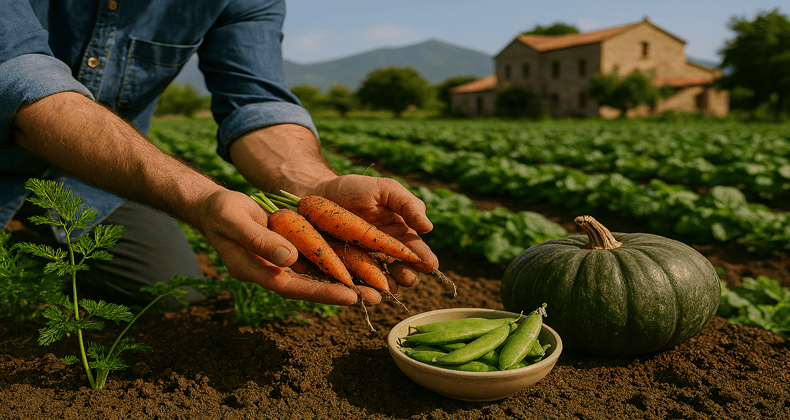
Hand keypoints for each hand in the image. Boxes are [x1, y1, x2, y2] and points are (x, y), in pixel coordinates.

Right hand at [194, 188, 384, 305]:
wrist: (215, 206)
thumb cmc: (221, 211)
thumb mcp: (236, 220)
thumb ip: (259, 240)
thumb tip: (288, 257)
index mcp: (256, 271)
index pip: (293, 287)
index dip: (321, 292)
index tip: (350, 296)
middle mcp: (272, 271)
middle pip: (310, 286)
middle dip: (342, 292)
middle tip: (375, 297)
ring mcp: (281, 262)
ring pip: (316, 274)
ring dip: (344, 279)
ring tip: (376, 285)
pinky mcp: (288, 250)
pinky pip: (315, 258)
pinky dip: (335, 261)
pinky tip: (360, 262)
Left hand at [315, 174, 437, 290]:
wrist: (315, 192)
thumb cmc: (354, 189)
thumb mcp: (384, 190)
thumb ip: (408, 204)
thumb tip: (429, 227)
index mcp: (399, 235)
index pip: (416, 251)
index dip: (425, 260)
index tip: (431, 266)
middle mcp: (385, 254)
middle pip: (402, 271)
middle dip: (408, 276)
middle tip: (407, 277)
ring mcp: (364, 264)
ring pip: (380, 283)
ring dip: (386, 288)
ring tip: (387, 288)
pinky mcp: (342, 271)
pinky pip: (353, 285)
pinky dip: (359, 291)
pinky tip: (361, 292)